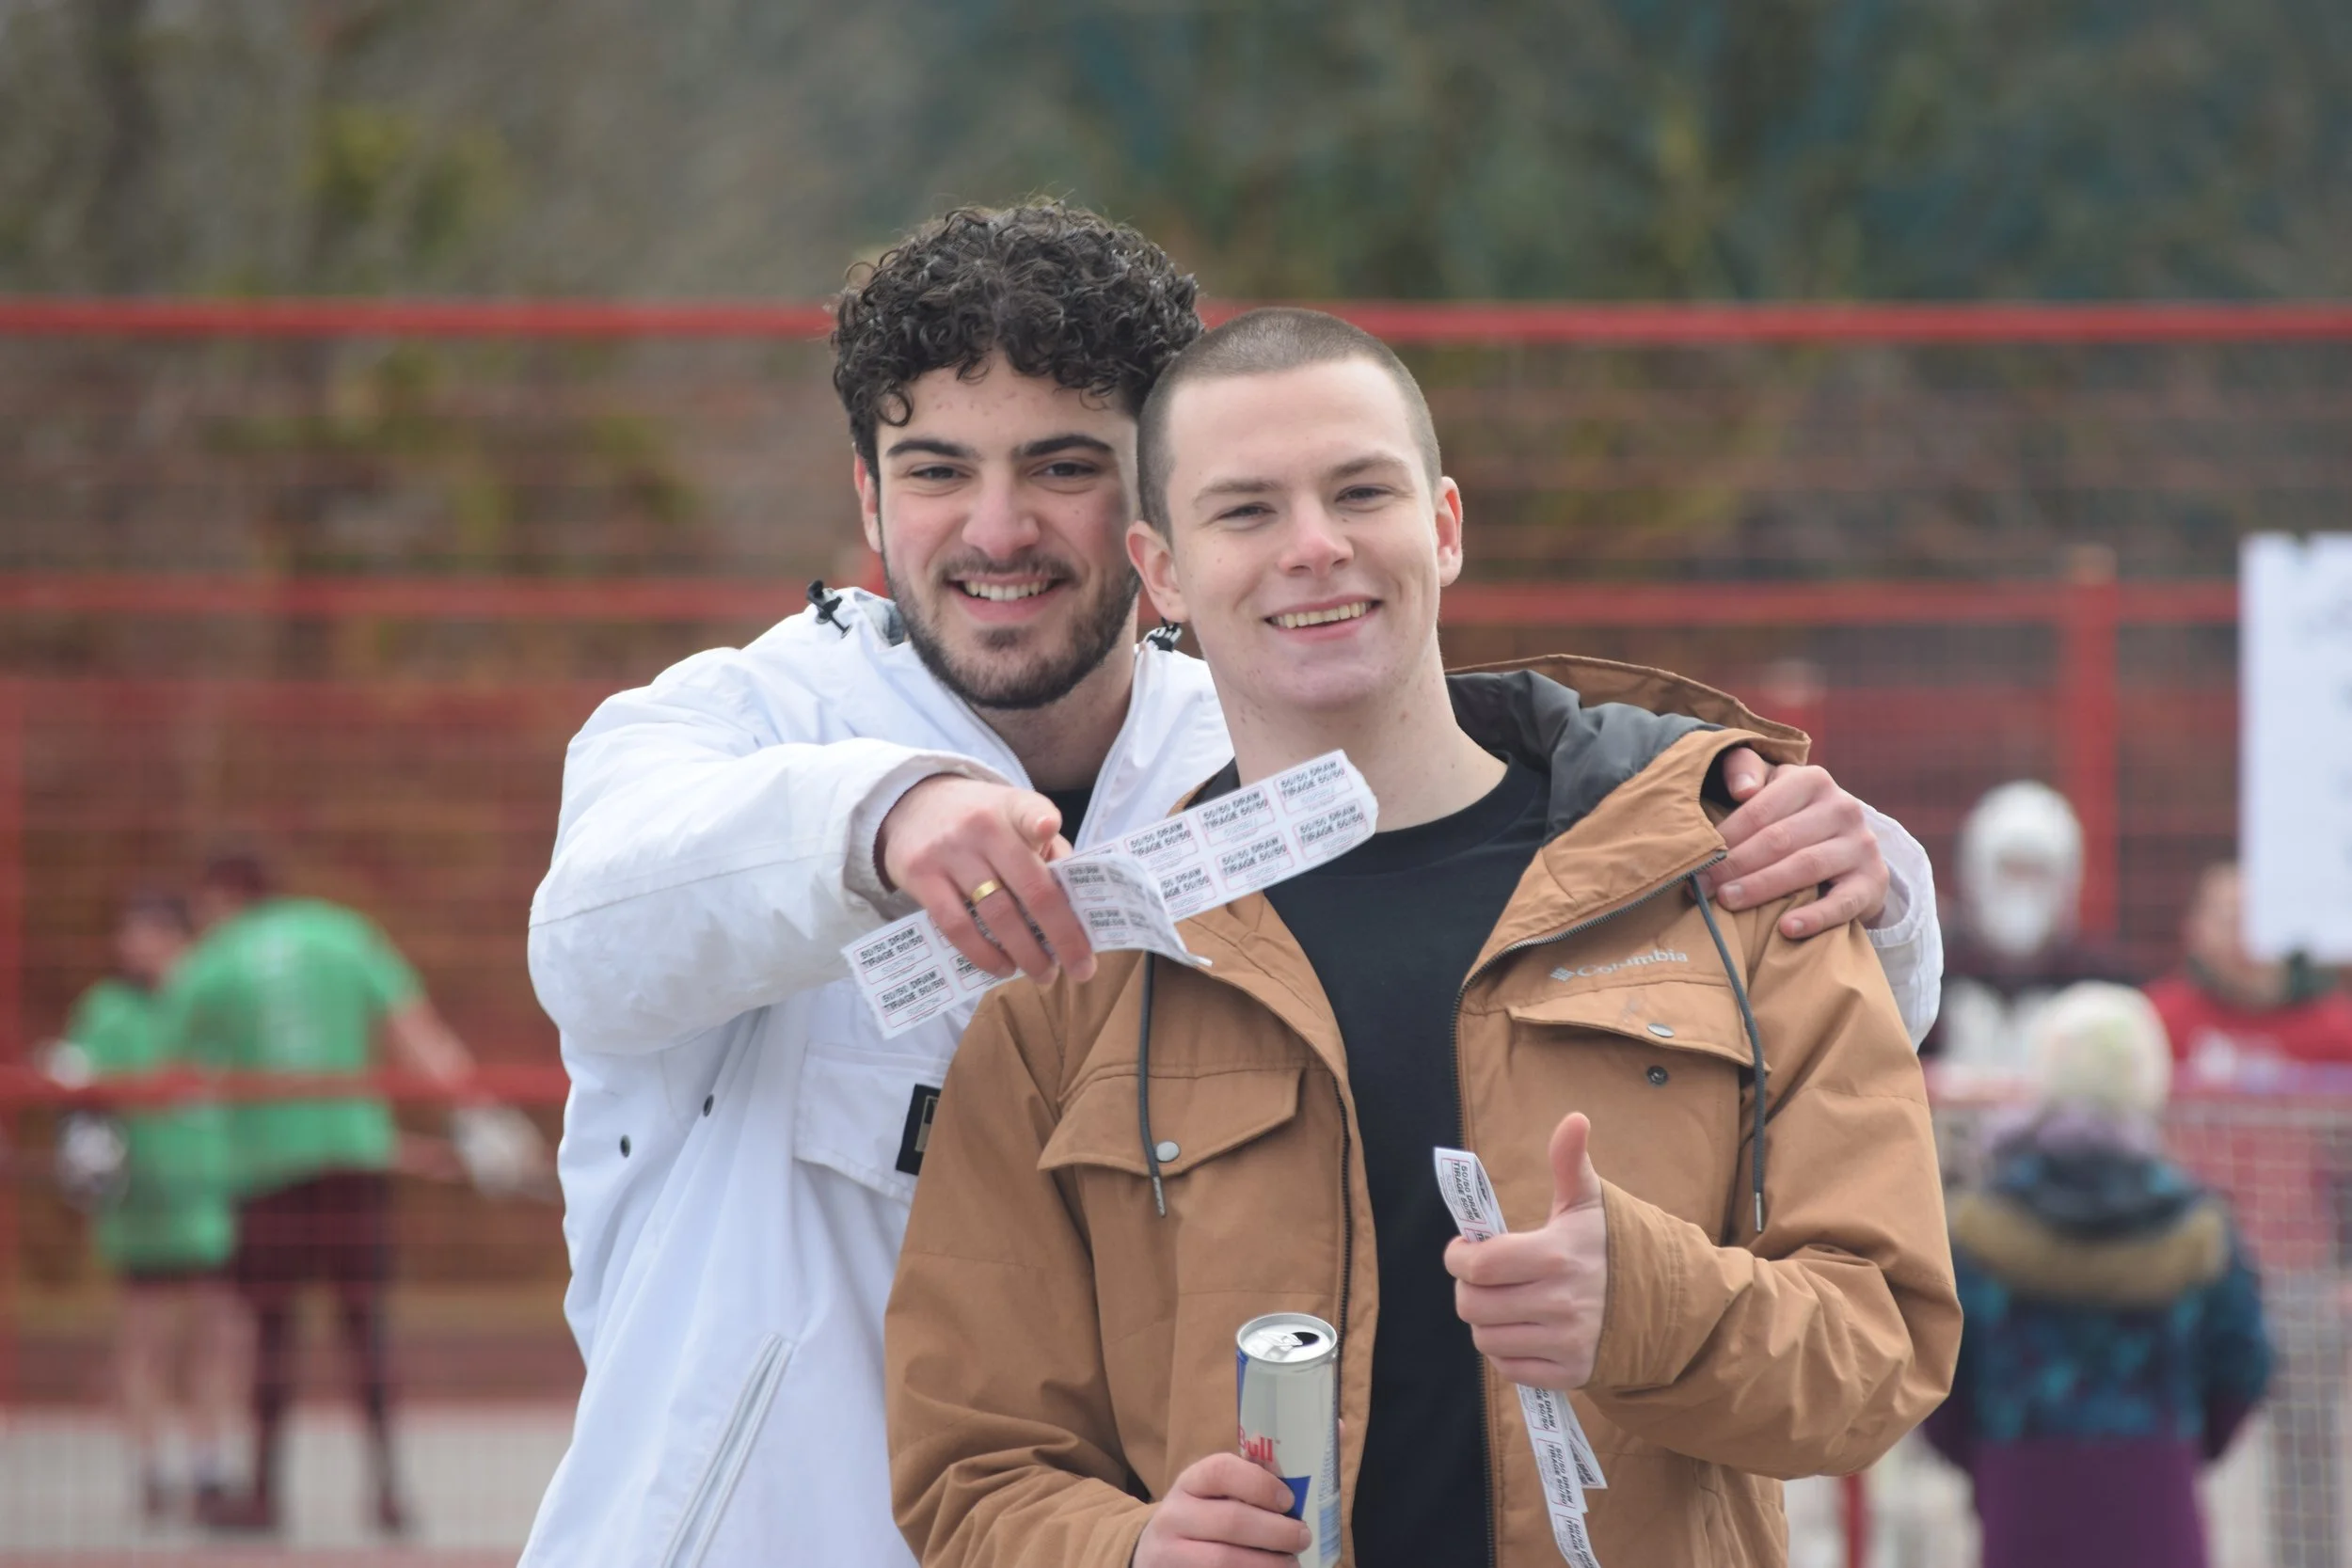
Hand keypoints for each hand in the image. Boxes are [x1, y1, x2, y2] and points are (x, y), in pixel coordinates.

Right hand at [875, 774, 1094, 982]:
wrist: (915, 806)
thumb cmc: (982, 820)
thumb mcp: (1016, 816)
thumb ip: (1048, 851)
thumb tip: (1079, 906)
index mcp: (1014, 808)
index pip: (1028, 811)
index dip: (1040, 821)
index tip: (1047, 829)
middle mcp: (982, 827)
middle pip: (1030, 887)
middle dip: (1062, 934)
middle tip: (1081, 968)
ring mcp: (949, 853)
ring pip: (996, 914)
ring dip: (1026, 953)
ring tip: (1043, 973)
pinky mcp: (921, 877)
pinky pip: (957, 926)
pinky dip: (984, 954)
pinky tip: (1002, 967)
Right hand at [1135, 1452, 1311, 1567]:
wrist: (1159, 1554)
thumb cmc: (1208, 1515)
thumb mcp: (1223, 1490)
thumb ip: (1267, 1469)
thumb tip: (1334, 1427)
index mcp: (1192, 1481)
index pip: (1220, 1470)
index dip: (1259, 1484)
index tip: (1289, 1499)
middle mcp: (1175, 1514)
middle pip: (1231, 1521)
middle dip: (1277, 1532)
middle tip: (1303, 1537)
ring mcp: (1171, 1552)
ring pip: (1224, 1560)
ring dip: (1269, 1564)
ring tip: (1293, 1564)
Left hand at [1446, 1112, 1608, 1390]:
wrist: (1665, 1302)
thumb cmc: (1613, 1246)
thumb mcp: (1590, 1201)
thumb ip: (1570, 1162)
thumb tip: (1574, 1119)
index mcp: (1557, 1255)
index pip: (1481, 1264)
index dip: (1459, 1257)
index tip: (1462, 1250)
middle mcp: (1561, 1303)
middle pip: (1474, 1305)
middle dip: (1468, 1288)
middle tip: (1479, 1278)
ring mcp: (1566, 1342)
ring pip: (1486, 1340)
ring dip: (1484, 1321)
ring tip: (1500, 1302)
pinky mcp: (1571, 1374)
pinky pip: (1510, 1369)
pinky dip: (1504, 1353)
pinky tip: (1519, 1329)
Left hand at [1702, 749, 1887, 937]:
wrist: (1849, 849)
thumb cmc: (1792, 816)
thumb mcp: (1771, 786)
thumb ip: (1745, 770)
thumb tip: (1741, 790)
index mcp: (1812, 780)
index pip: (1760, 810)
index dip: (1724, 836)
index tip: (1693, 860)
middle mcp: (1843, 807)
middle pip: (1779, 839)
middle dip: (1735, 865)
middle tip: (1701, 887)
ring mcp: (1861, 845)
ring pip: (1806, 866)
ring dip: (1762, 887)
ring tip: (1728, 902)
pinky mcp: (1873, 881)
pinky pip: (1843, 902)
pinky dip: (1815, 917)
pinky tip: (1786, 928)